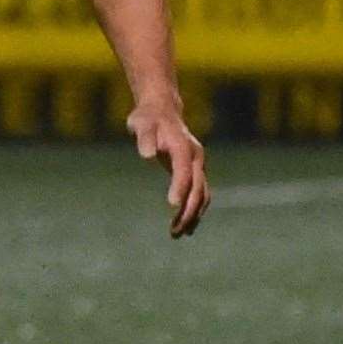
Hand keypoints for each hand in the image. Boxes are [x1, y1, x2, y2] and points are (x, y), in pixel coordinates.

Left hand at [129, 99, 208, 237]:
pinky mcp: (194, 171)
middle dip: (189, 211)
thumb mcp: (140, 123)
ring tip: (178, 233)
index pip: (184, 171)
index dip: (180, 188)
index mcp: (183, 147)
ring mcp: (197, 165)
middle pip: (198, 188)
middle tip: (175, 231)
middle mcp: (195, 158)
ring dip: (193, 215)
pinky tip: (184, 225)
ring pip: (202, 194)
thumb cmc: (147, 118)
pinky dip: (194, 210)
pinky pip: (200, 194)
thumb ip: (144, 138)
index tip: (173, 206)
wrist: (161, 110)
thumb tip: (147, 155)